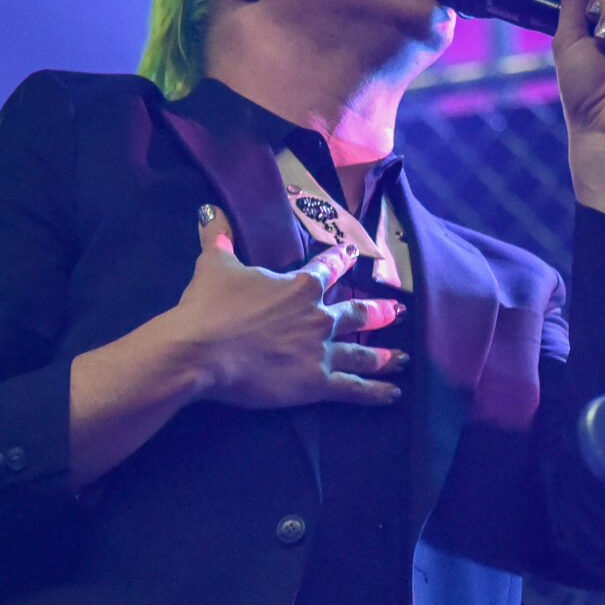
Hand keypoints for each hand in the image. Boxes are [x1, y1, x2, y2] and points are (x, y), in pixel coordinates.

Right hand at [171, 205, 404, 408]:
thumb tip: (210, 211)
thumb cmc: (209, 307)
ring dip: (384, 356)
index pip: (327, 268)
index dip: (341, 259)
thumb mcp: (213, 266)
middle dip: (380, 312)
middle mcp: (318, 317)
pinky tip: (393, 394)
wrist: (202, 350)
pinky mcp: (316, 383)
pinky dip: (375, 392)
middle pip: (356, 314)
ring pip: (362, 353)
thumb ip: (218, 238)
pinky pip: (353, 389)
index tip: (353, 253)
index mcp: (299, 287)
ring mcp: (321, 352)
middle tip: (400, 311)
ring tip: (402, 358)